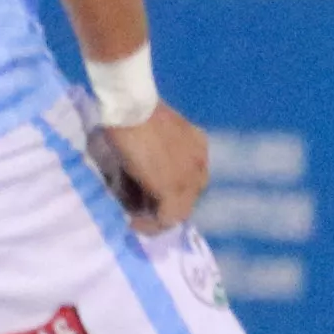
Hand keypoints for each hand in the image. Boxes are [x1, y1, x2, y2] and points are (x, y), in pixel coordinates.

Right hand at [90, 106, 210, 233]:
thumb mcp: (148, 136)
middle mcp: (201, 163)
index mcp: (198, 145)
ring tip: (136, 219)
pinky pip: (167, 219)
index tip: (146, 196)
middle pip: (187, 196)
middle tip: (139, 209)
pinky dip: (151, 225)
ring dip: (158, 216)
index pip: (189, 177)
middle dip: (164, 205)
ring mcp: (190, 179)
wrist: (132, 108)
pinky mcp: (174, 191)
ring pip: (179, 210)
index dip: (167, 189)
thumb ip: (151, 158)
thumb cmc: (134, 113)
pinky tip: (135, 224)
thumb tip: (136, 182)